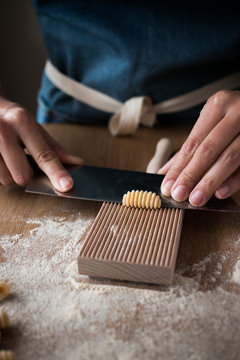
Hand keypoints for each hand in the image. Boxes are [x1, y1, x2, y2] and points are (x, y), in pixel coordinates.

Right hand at [0, 97, 82, 190]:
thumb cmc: (11, 119)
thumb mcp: (33, 126)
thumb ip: (53, 148)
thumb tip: (76, 162)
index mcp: (21, 121)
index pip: (43, 154)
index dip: (56, 172)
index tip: (66, 185)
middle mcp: (2, 130)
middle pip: (22, 175)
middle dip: (24, 173)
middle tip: (20, 158)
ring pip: (6, 179)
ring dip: (9, 173)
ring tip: (5, 156)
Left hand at [158, 90, 239, 205]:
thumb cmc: (234, 118)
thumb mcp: (211, 124)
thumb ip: (190, 148)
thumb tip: (165, 172)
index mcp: (218, 105)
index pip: (193, 142)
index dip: (179, 167)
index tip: (167, 186)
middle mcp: (237, 112)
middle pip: (208, 150)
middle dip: (191, 175)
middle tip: (179, 195)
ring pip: (229, 158)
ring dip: (210, 182)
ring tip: (196, 199)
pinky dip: (233, 181)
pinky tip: (220, 193)